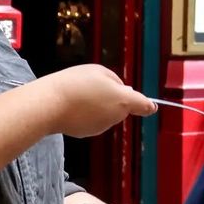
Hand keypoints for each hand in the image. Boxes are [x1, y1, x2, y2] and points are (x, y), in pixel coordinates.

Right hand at [39, 64, 156, 137]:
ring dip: (99, 105)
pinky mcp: (87, 132)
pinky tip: (74, 105)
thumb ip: (115, 81)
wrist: (51, 104)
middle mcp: (115, 117)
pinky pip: (93, 120)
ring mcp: (101, 127)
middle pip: (121, 107)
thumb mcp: (99, 71)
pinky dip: (87, 114)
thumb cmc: (75, 84)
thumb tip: (122, 91)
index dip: (148, 105)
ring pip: (107, 114)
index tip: (152, 107)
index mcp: (123, 100)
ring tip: (80, 94)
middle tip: (95, 85)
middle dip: (114, 98)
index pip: (143, 105)